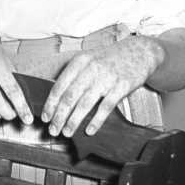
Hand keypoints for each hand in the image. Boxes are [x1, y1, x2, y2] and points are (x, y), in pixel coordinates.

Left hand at [41, 35, 163, 138]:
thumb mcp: (89, 60)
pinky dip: (96, 121)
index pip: (59, 86)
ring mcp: (107, 78)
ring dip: (74, 121)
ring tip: (67, 132)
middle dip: (59, 116)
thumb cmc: (109, 59)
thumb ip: (74, 76)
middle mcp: (91, 68)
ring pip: (85, 104)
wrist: (139, 51)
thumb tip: (56, 98)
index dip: (50, 104)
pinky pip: (106, 107)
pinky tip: (89, 131)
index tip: (45, 118)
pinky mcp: (122, 86)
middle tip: (53, 130)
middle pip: (69, 97)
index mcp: (79, 61)